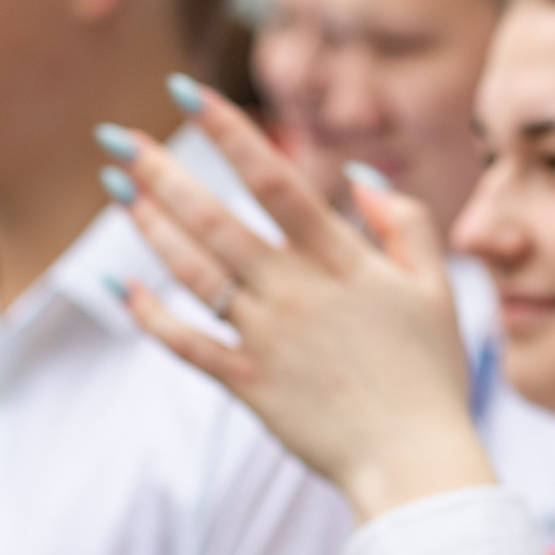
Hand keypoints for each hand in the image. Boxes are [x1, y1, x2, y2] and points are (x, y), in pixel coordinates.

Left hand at [100, 76, 496, 520]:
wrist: (414, 460)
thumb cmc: (431, 374)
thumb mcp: (439, 289)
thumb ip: (408, 225)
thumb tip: (360, 179)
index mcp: (341, 262)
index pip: (275, 181)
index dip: (229, 133)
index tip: (186, 93)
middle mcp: (295, 292)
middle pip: (214, 220)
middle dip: (161, 172)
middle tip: (116, 138)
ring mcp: (267, 338)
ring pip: (193, 273)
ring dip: (150, 228)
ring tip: (117, 191)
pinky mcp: (249, 383)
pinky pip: (187, 344)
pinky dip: (151, 316)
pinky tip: (123, 288)